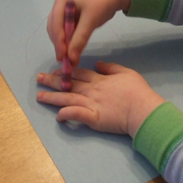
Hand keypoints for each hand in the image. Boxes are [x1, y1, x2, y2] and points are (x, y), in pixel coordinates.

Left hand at [37, 61, 165, 137]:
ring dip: (53, 97)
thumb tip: (98, 64)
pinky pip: (77, 115)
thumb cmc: (137, 91)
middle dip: (52, 81)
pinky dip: (66, 114)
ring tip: (39, 96)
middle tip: (39, 79)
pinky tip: (58, 116)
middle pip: (69, 84)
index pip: (79, 74)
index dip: (66, 72)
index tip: (55, 70)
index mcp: (100, 80)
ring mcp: (91, 105)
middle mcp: (92, 91)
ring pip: (68, 98)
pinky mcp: (94, 119)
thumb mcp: (126, 72)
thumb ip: (111, 68)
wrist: (143, 109)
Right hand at [47, 0, 131, 65]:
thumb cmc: (102, 3)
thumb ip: (80, 39)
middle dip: (59, 44)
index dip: (58, 42)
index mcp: (61, 1)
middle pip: (54, 28)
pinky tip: (74, 50)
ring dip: (63, 44)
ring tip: (70, 57)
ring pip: (59, 31)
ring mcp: (65, 11)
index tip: (63, 57)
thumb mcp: (91, 21)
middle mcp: (60, 6)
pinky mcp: (72, 17)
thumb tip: (71, 59)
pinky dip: (70, 41)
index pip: (55, 25)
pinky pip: (68, 31)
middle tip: (65, 60)